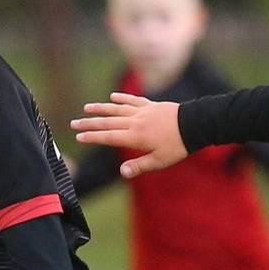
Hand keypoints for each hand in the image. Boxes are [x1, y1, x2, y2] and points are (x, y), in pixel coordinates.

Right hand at [71, 93, 186, 177]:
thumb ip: (139, 166)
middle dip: (89, 123)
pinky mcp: (151, 105)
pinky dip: (122, 98)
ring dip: (101, 108)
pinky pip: (133, 100)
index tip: (79, 137)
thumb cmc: (178, 146)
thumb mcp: (160, 161)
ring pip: (117, 108)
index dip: (93, 137)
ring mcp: (142, 111)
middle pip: (107, 122)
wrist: (194, 124)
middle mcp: (135, 122)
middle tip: (73, 123)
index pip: (108, 137)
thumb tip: (122, 172)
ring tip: (87, 108)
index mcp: (135, 137)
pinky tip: (112, 96)